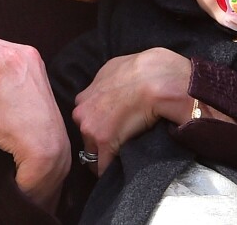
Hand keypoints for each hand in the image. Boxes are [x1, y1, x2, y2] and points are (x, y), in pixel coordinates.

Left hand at [73, 47, 192, 174]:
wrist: (155, 78)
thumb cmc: (141, 69)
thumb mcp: (114, 69)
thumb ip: (105, 84)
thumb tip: (112, 89)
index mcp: (84, 97)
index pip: (87, 118)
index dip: (99, 124)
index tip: (111, 127)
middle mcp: (82, 112)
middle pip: (86, 135)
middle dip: (99, 139)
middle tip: (120, 139)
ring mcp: (90, 129)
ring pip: (93, 152)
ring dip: (105, 154)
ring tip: (124, 151)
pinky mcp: (104, 144)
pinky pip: (102, 167)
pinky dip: (111, 169)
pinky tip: (123, 166)